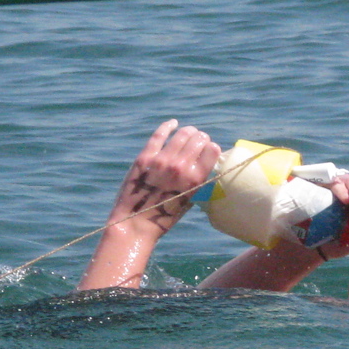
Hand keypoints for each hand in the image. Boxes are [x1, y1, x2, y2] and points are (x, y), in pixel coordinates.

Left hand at [109, 119, 220, 237]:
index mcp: (195, 180)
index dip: (212, 148)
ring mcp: (161, 160)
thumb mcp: (189, 201)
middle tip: (199, 141)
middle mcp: (180, 167)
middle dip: (201, 138)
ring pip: (182, 133)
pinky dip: (168, 126)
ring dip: (188, 131)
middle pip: (199, 139)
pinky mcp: (144, 157)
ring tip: (188, 133)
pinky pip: (160, 134)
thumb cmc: (165, 217)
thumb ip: (198, 182)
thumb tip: (204, 164)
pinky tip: (173, 123)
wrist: (136, 224)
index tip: (208, 151)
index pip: (212, 150)